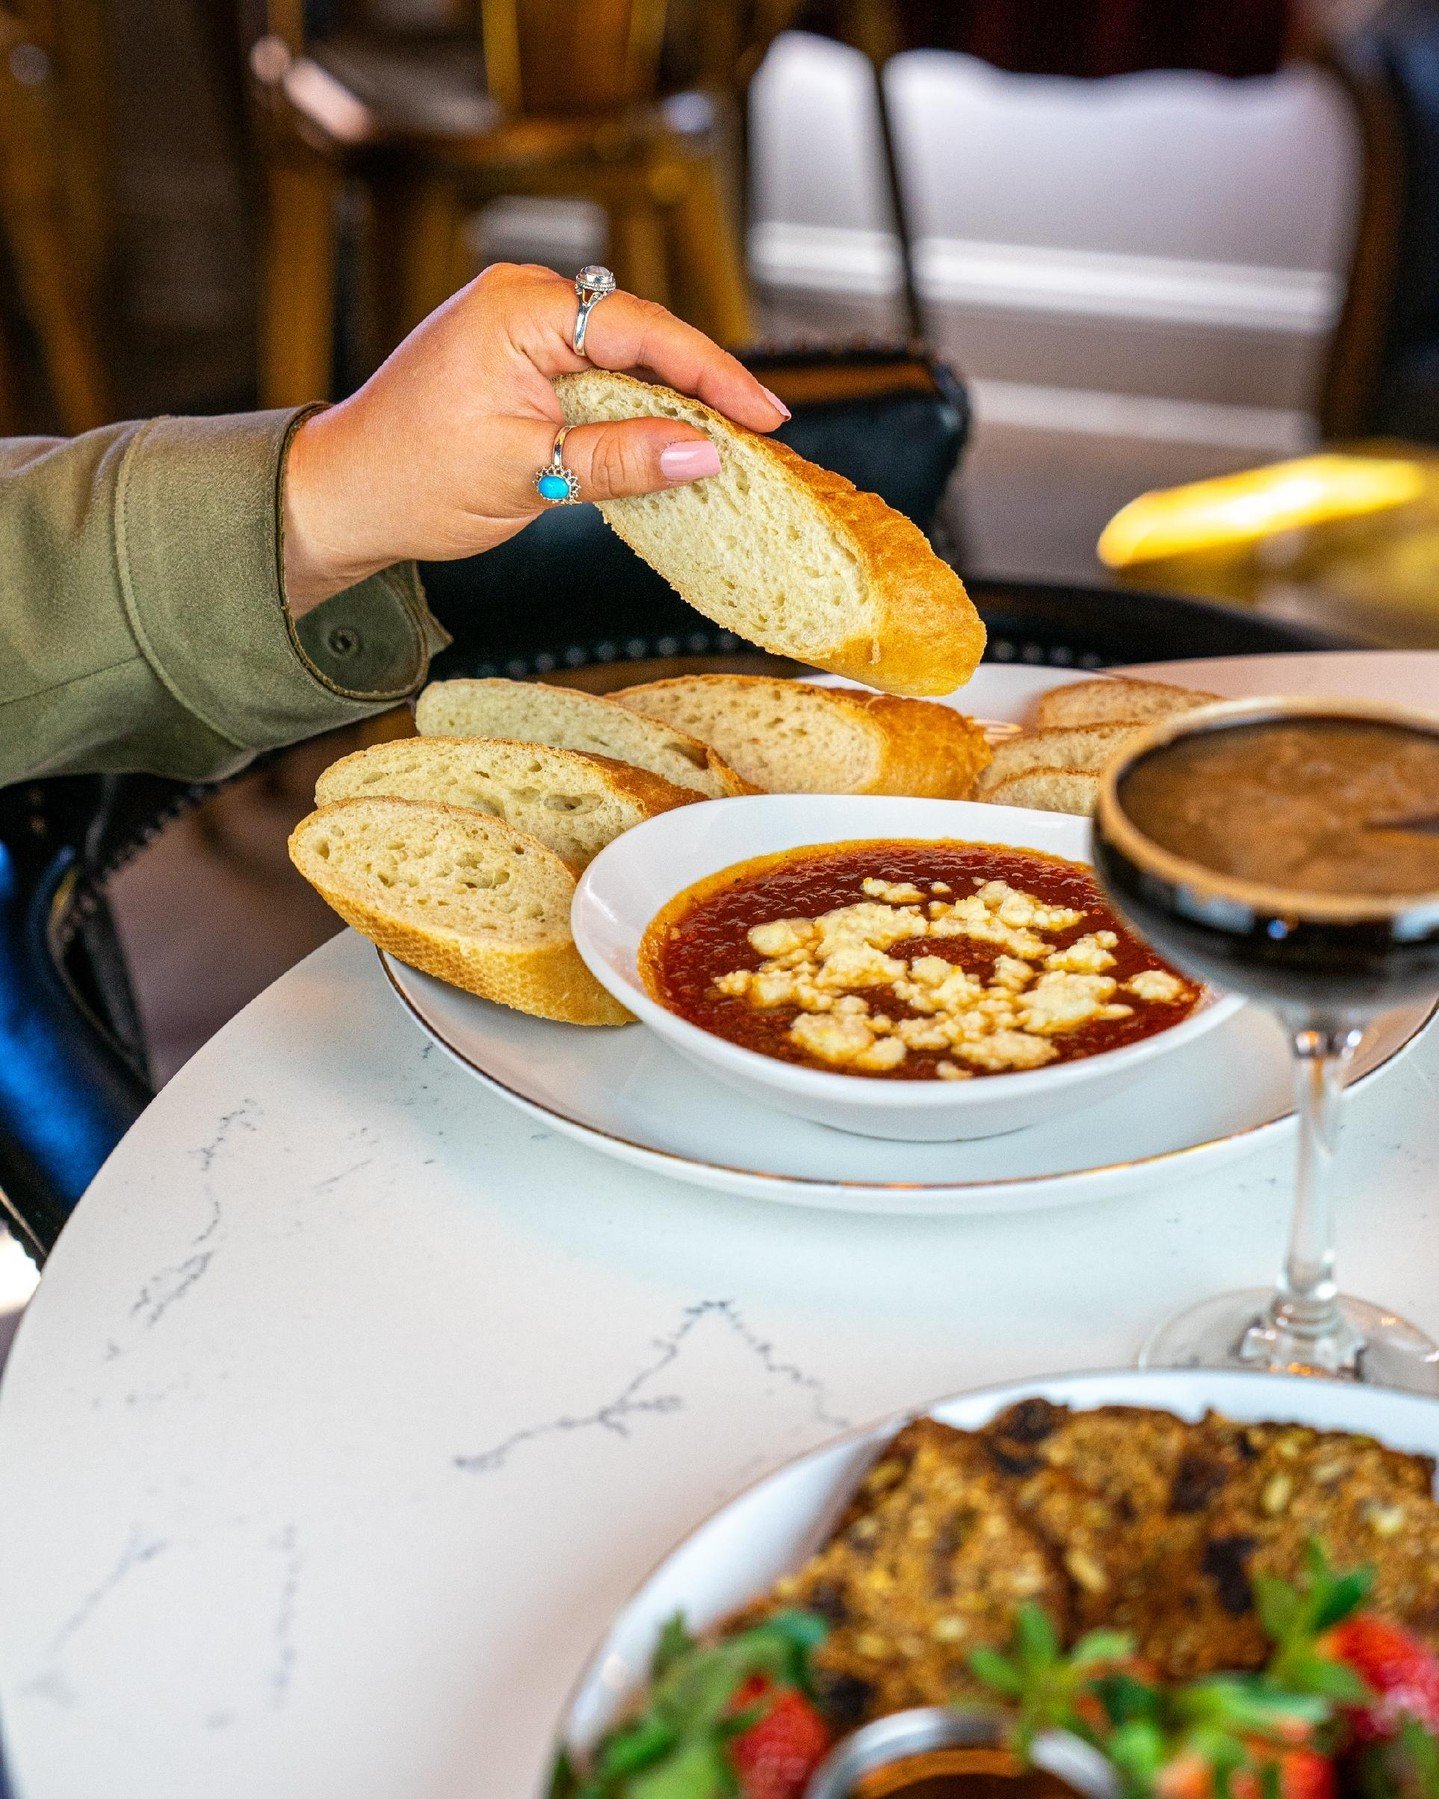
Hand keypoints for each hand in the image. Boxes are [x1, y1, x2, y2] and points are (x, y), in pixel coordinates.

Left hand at [281, 262, 788, 614]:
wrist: (343, 495)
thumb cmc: (410, 479)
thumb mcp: (528, 476)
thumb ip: (619, 460)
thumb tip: (702, 453)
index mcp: (518, 309)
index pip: (642, 330)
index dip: (712, 374)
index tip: (763, 416)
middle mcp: (522, 301)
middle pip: (641, 337)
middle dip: (701, 387)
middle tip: (760, 436)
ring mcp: (522, 329)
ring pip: (623, 361)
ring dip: (670, 403)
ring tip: (727, 444)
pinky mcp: (522, 363)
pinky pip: (596, 380)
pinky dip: (633, 413)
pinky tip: (668, 444)